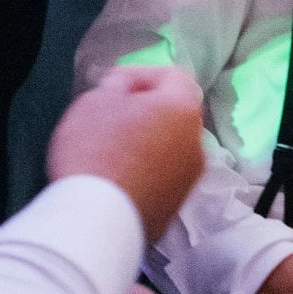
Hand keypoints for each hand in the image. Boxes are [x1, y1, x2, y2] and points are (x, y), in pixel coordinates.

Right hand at [47, 64, 202, 244]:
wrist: (98, 220)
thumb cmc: (95, 151)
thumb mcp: (95, 101)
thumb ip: (117, 85)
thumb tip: (127, 88)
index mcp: (183, 110)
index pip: (172, 75)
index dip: (140, 73)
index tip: (113, 83)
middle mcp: (197, 142)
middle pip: (174, 113)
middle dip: (146, 108)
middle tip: (111, 112)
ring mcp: (190, 178)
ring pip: (170, 146)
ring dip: (147, 140)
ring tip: (112, 146)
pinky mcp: (176, 206)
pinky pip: (163, 175)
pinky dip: (145, 169)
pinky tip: (117, 175)